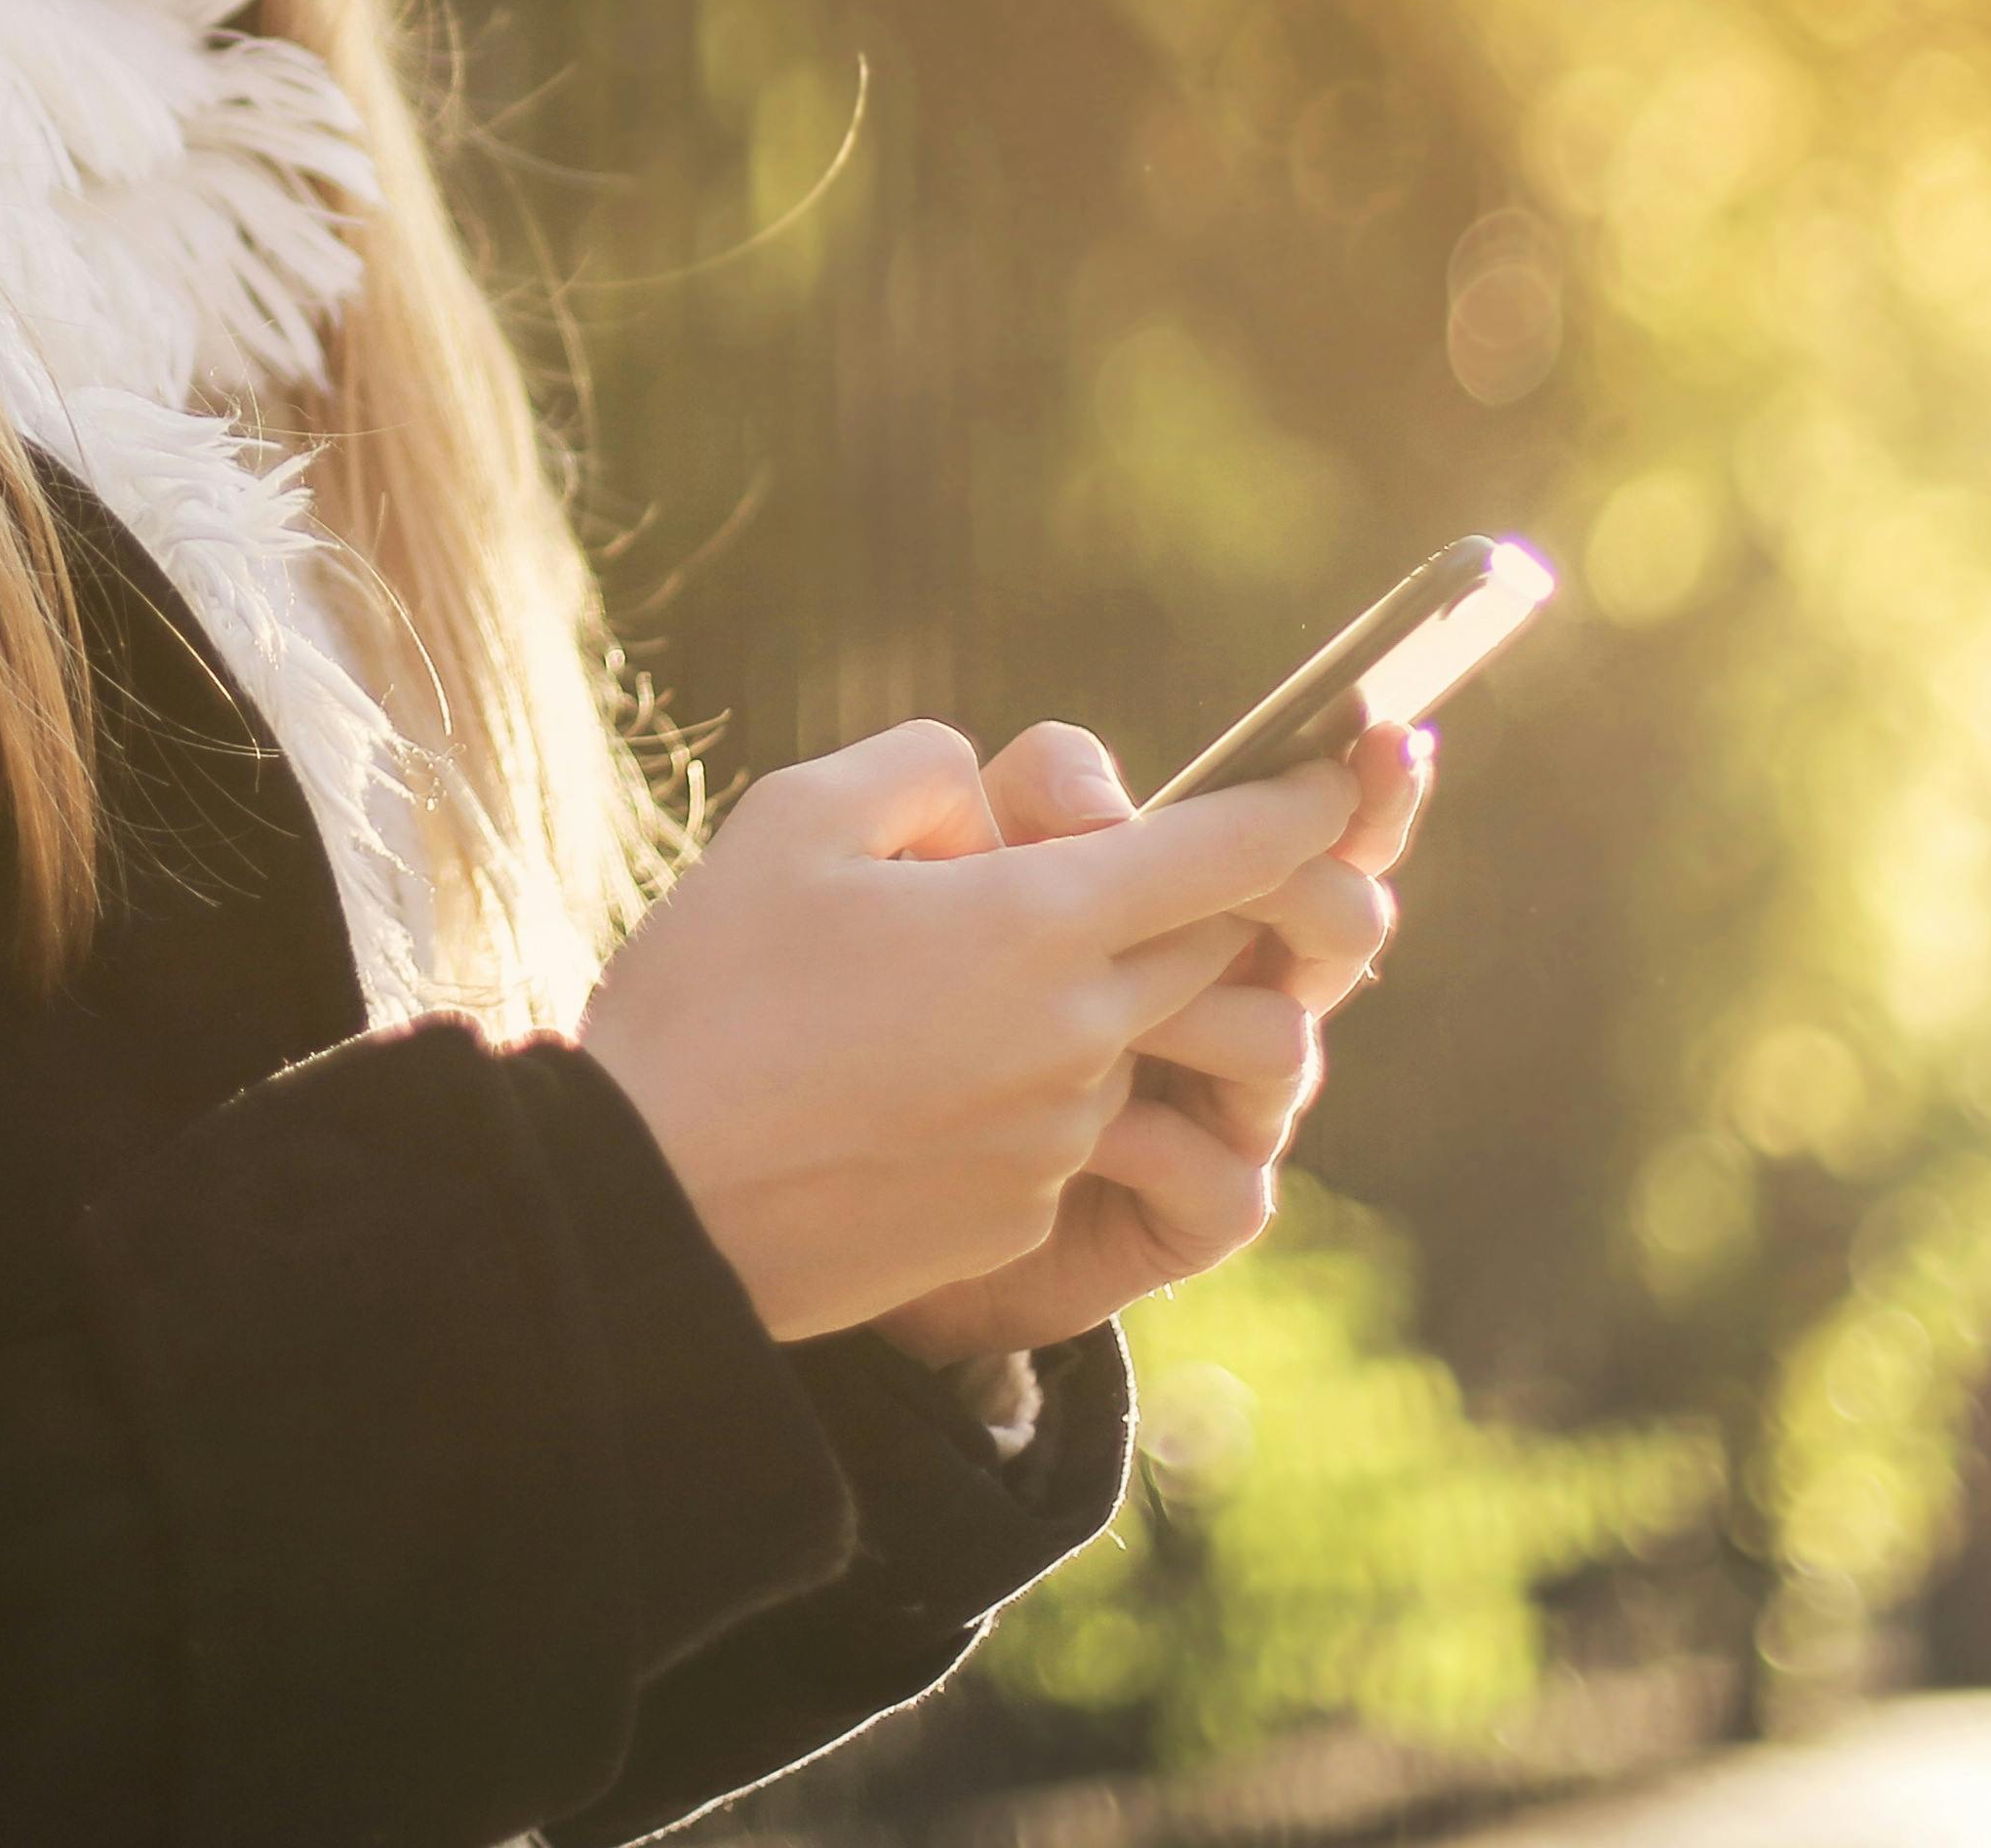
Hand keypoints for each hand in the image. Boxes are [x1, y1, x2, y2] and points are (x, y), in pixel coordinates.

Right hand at [576, 720, 1363, 1347]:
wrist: (651, 1201)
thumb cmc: (707, 995)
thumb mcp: (791, 822)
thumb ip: (924, 773)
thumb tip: (991, 804)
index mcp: (1035, 922)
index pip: (1228, 852)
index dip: (1301, 806)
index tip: (1339, 776)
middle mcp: (1079, 1034)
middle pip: (1211, 949)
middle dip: (1203, 902)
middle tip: (1148, 865)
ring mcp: (1059, 1138)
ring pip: (1132, 1041)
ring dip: (1095, 999)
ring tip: (965, 985)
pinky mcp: (1025, 1217)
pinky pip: (1066, 1129)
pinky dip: (1025, 1090)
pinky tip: (906, 1086)